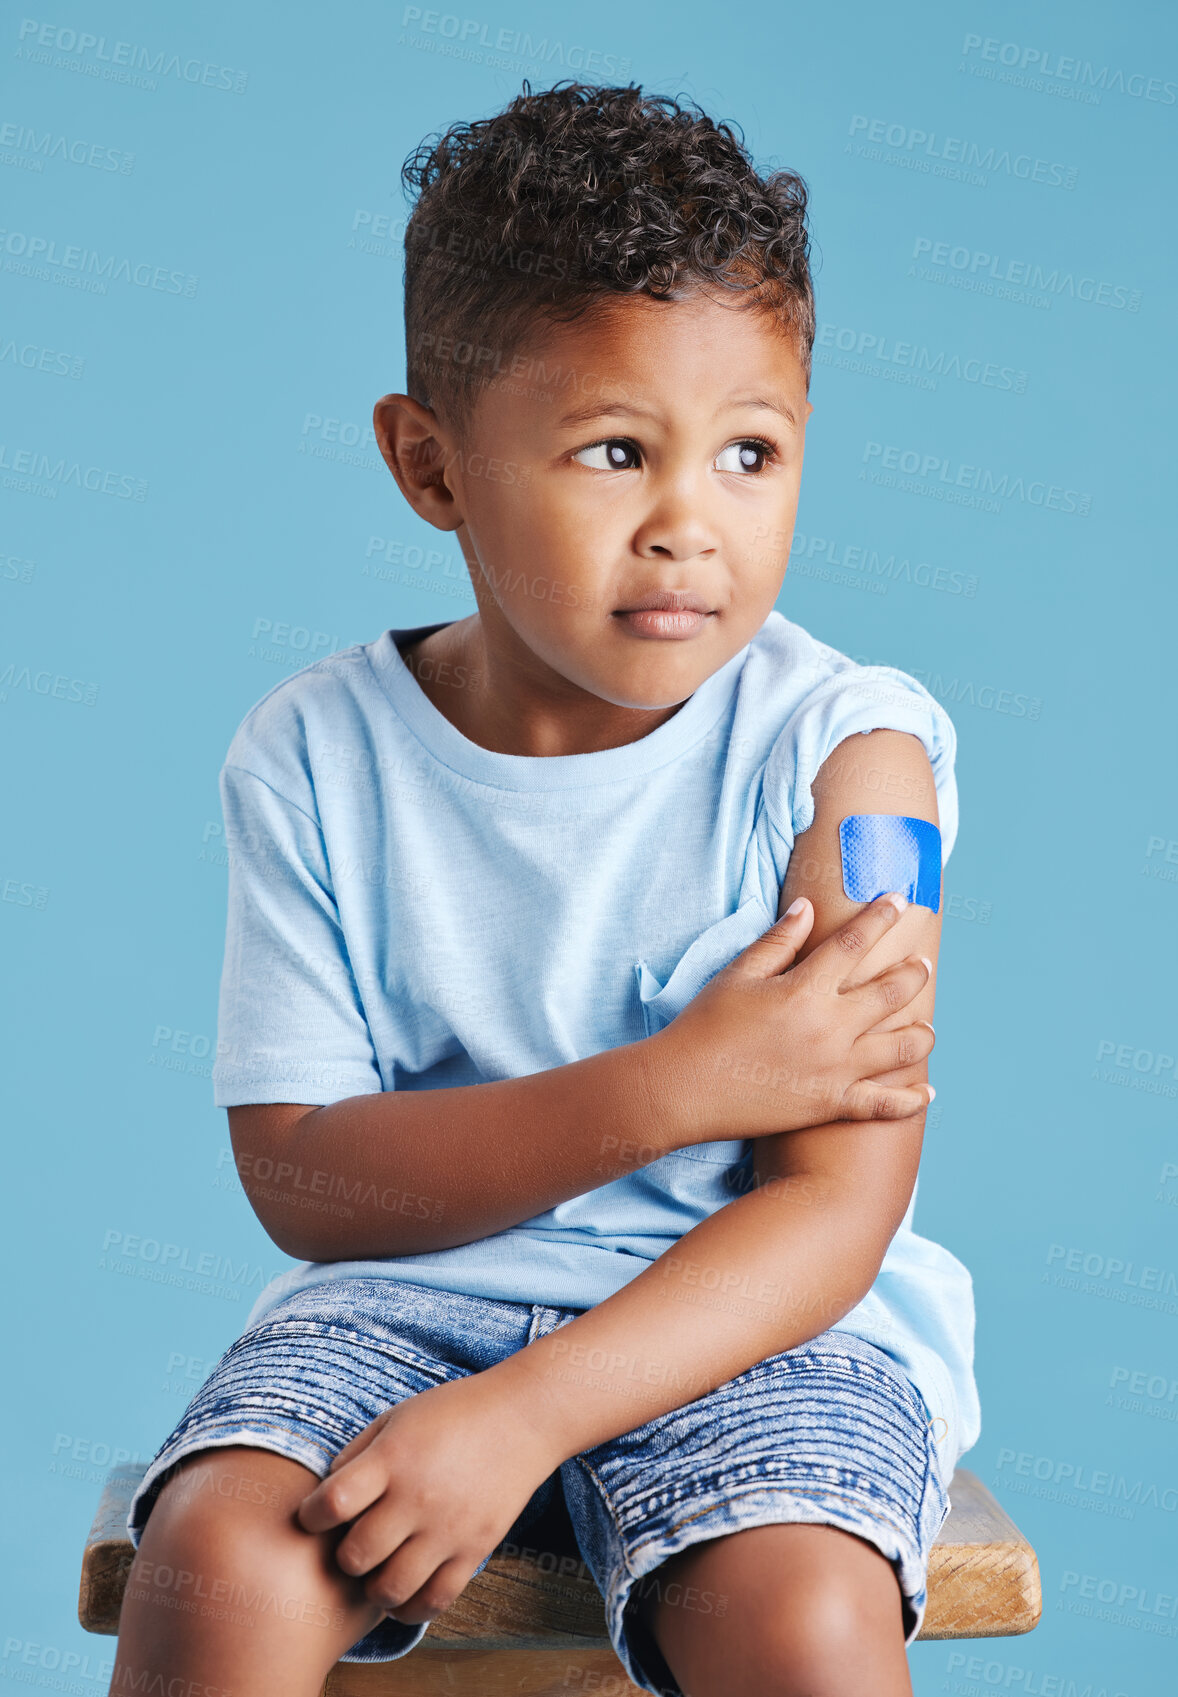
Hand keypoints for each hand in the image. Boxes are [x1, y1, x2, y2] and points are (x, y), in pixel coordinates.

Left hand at [296, 1372, 557, 1625]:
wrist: (521, 1418)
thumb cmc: (453, 1413)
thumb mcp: (397, 1417)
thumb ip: (357, 1455)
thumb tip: (324, 1497)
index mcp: (393, 1458)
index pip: (333, 1502)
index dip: (311, 1515)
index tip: (314, 1515)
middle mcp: (418, 1497)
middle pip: (357, 1556)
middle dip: (342, 1556)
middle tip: (349, 1544)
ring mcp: (448, 1529)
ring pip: (391, 1589)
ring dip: (373, 1587)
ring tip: (376, 1571)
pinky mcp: (475, 1550)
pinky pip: (435, 1601)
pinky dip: (411, 1607)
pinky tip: (404, 1591)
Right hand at [650, 891, 934, 1141]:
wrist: (684, 1089)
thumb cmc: (705, 1027)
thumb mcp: (737, 975)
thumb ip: (778, 941)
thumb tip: (807, 907)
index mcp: (805, 989)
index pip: (854, 942)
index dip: (880, 916)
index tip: (899, 899)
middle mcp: (829, 1027)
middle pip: (890, 992)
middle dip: (912, 973)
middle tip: (922, 964)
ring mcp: (835, 1069)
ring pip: (900, 1048)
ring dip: (921, 1032)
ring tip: (927, 1025)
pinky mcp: (830, 1104)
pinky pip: (883, 1105)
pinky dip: (910, 1099)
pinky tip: (926, 1091)